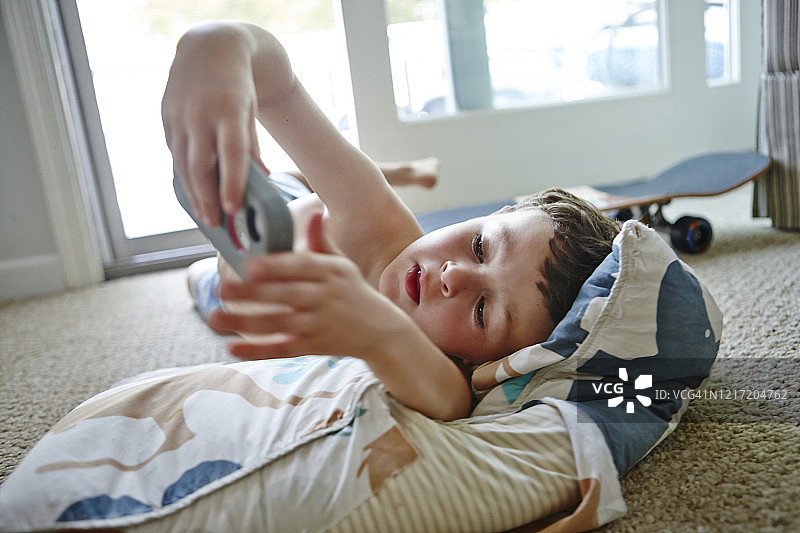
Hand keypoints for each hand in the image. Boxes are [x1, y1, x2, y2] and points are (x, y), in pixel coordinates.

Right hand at [161, 23, 264, 225]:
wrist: (208, 48)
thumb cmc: (238, 86)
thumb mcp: (250, 111)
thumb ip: (251, 146)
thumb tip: (262, 180)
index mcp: (228, 111)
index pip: (231, 153)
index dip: (231, 183)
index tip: (233, 209)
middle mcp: (200, 114)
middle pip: (201, 165)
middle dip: (207, 198)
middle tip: (215, 224)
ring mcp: (179, 116)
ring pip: (183, 164)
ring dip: (193, 194)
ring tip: (205, 217)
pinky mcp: (166, 118)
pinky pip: (174, 154)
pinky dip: (183, 176)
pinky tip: (193, 194)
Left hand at [209, 214, 412, 359]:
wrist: (382, 331)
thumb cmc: (353, 292)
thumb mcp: (342, 265)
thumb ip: (322, 241)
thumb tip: (316, 211)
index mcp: (331, 272)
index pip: (302, 267)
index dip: (276, 266)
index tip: (250, 265)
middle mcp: (327, 297)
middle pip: (286, 295)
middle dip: (252, 293)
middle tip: (221, 288)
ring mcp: (321, 324)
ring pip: (279, 323)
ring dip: (245, 322)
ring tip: (215, 316)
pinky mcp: (316, 346)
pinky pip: (284, 348)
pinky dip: (258, 350)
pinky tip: (232, 348)